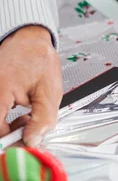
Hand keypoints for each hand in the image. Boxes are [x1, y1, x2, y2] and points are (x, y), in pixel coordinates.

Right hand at [0, 25, 62, 146]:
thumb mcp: (49, 89)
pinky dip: (6, 118)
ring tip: (27, 116)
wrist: (29, 38)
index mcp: (0, 93)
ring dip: (9, 127)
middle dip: (12, 134)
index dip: (12, 142)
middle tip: (30, 127)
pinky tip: (20, 110)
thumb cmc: (38, 58)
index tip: (27, 141)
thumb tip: (33, 140)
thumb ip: (43, 118)